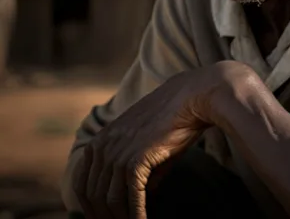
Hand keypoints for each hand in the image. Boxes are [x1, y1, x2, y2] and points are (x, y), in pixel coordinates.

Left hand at [73, 61, 255, 218]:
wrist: (192, 97)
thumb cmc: (175, 118)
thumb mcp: (148, 142)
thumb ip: (139, 168)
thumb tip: (142, 195)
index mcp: (101, 140)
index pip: (83, 184)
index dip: (91, 207)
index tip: (105, 218)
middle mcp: (103, 147)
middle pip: (92, 197)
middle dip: (104, 217)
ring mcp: (117, 153)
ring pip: (109, 202)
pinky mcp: (135, 160)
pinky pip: (130, 199)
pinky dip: (136, 216)